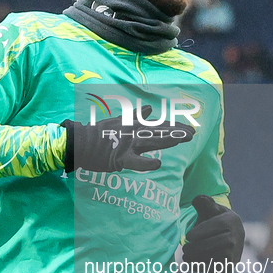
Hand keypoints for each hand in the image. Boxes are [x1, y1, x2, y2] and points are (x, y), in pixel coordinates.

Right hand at [61, 105, 193, 172]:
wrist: (80, 143)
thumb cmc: (98, 133)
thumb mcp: (118, 120)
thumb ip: (134, 116)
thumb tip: (149, 107)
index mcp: (134, 126)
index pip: (159, 125)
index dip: (175, 127)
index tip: (189, 128)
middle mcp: (134, 133)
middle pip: (159, 132)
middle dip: (177, 132)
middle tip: (192, 133)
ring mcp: (128, 145)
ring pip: (151, 142)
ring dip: (167, 140)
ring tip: (182, 139)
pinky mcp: (120, 158)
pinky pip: (135, 163)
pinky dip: (146, 164)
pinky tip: (158, 164)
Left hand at [182, 195, 244, 271]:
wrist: (226, 239)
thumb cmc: (213, 221)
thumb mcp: (210, 209)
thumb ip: (204, 202)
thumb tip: (197, 199)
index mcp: (232, 220)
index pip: (219, 225)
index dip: (202, 231)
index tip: (187, 236)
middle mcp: (237, 237)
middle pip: (218, 243)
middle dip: (198, 247)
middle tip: (185, 248)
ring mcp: (234, 253)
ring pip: (216, 257)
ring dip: (198, 258)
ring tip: (186, 255)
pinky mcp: (228, 267)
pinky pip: (215, 268)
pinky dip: (202, 266)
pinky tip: (192, 262)